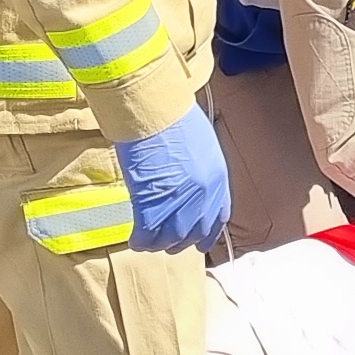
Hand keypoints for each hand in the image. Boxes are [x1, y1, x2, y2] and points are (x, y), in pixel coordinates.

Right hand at [115, 107, 231, 254]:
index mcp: (218, 180)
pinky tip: (135, 240)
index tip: (200, 242)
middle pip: (194, 233)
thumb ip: (200, 168)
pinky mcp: (152, 206)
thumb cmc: (175, 116)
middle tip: (167, 243)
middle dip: (180, 242)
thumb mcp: (201, 143)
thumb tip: (188, 179)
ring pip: (171, 239)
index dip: (207, 234)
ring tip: (148, 242)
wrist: (155, 111)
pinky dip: (141, 240)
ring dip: (159, 243)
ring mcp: (178, 203)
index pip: (218, 219)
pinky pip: (148, 234)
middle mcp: (203, 196)